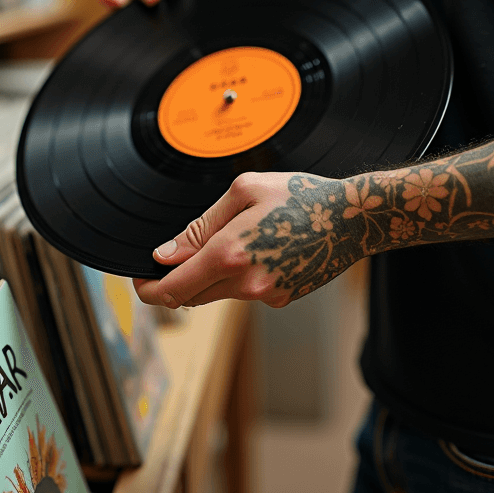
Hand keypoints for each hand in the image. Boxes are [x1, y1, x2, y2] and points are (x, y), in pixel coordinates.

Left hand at [134, 171, 363, 308]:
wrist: (354, 218)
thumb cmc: (300, 195)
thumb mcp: (243, 192)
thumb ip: (200, 227)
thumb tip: (165, 254)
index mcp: (229, 254)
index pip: (171, 289)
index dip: (147, 289)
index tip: (139, 279)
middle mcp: (245, 283)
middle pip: (189, 297)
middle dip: (173, 281)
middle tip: (171, 258)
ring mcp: (265, 296)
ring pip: (217, 293)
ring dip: (209, 275)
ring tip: (234, 238)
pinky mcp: (281, 300)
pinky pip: (244, 291)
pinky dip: (238, 275)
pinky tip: (261, 247)